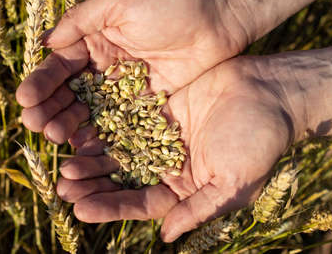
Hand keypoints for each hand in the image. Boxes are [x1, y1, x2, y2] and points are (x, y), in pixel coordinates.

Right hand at [15, 0, 249, 141]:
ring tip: (56, 137)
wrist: (220, 12)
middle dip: (52, 108)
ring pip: (92, 110)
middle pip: (71, 92)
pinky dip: (103, 133)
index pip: (60, 65)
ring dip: (71, 124)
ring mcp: (126, 86)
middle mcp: (106, 64)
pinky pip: (121, 121)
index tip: (25, 100)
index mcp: (94, 38)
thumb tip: (46, 43)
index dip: (41, 83)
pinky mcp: (148, 101)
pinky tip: (86, 145)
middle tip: (36, 126)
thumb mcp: (119, 0)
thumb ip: (82, 21)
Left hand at [56, 56, 295, 241]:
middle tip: (64, 188)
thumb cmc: (257, 140)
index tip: (82, 211)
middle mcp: (168, 164)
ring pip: (119, 152)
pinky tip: (81, 135)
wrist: (267, 92)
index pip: (142, 203)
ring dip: (93, 160)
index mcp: (184, 187)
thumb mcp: (233, 183)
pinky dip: (104, 130)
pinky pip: (124, 121)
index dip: (112, 207)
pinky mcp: (157, 109)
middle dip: (94, 186)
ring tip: (66, 166)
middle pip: (123, 179)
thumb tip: (166, 238)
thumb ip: (198, 208)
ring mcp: (160, 136)